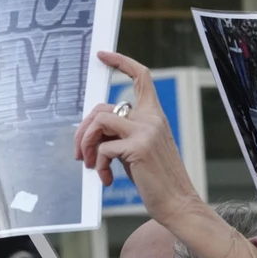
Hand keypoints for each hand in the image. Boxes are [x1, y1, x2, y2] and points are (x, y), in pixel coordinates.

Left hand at [78, 52, 201, 223]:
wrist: (177, 202)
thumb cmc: (156, 178)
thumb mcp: (138, 148)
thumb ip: (121, 133)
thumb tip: (91, 128)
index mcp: (154, 115)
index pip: (141, 77)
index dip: (121, 62)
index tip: (102, 55)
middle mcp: (152, 118)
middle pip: (102, 107)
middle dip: (83, 130)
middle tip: (79, 152)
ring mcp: (146, 131)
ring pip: (98, 122)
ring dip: (86, 144)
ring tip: (90, 164)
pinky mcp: (138, 148)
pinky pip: (103, 148)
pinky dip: (99, 165)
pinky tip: (106, 179)